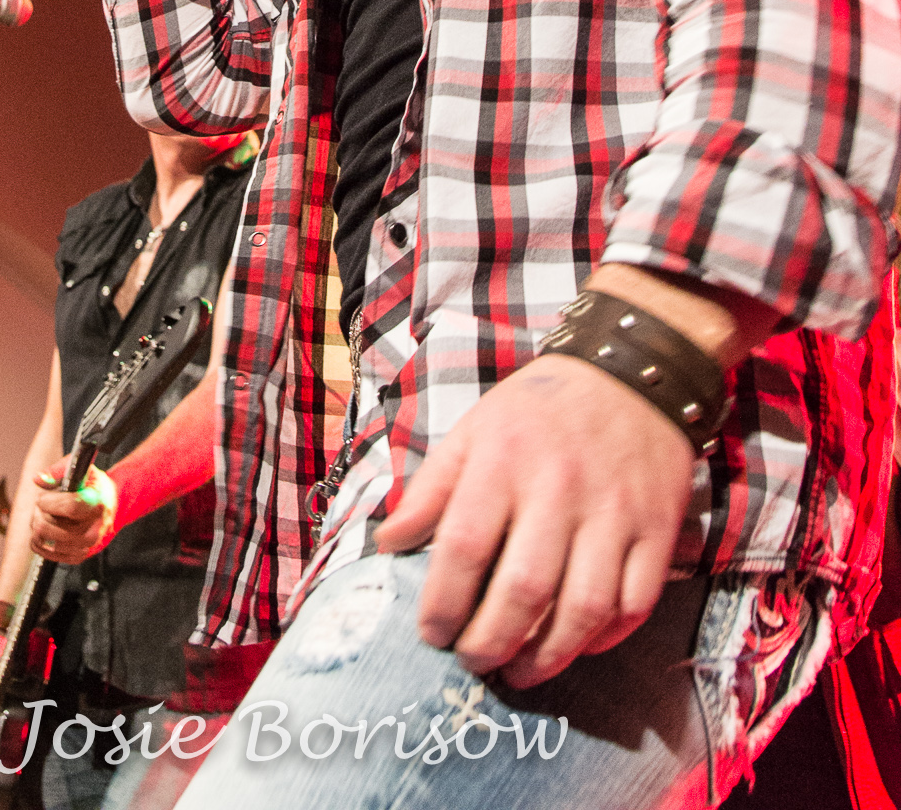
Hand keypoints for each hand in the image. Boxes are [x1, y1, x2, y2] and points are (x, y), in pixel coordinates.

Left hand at [29, 458, 117, 564]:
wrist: (111, 505)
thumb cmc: (93, 486)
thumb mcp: (82, 470)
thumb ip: (59, 471)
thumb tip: (38, 479)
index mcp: (97, 504)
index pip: (70, 507)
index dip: (50, 502)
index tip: (42, 498)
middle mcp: (95, 529)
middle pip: (52, 528)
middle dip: (39, 514)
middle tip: (41, 505)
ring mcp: (86, 546)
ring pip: (46, 542)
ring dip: (37, 527)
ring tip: (44, 515)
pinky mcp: (77, 557)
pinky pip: (46, 554)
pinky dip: (38, 542)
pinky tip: (42, 529)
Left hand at [375, 354, 694, 687]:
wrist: (631, 374)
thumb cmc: (539, 410)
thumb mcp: (474, 429)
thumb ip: (430, 488)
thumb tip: (389, 544)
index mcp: (504, 460)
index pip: (464, 546)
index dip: (443, 602)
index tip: (432, 633)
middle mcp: (559, 489)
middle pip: (524, 589)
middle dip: (491, 642)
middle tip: (474, 662)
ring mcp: (614, 513)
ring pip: (583, 608)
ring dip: (547, 656)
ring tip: (519, 671)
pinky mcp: (657, 530)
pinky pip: (634, 604)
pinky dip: (605, 638)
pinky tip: (577, 646)